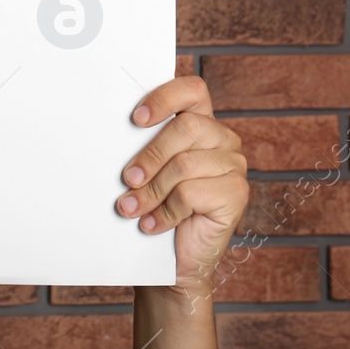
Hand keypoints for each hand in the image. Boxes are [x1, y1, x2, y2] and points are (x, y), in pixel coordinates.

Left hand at [115, 75, 247, 297]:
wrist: (180, 259)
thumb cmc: (161, 207)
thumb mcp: (151, 172)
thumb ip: (145, 150)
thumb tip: (113, 139)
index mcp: (202, 122)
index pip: (193, 90)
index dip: (165, 98)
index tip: (136, 119)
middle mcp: (223, 139)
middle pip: (186, 127)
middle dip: (150, 155)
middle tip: (128, 179)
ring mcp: (234, 166)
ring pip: (184, 164)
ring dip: (151, 191)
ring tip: (132, 209)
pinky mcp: (236, 194)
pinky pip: (191, 193)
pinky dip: (165, 212)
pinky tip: (152, 224)